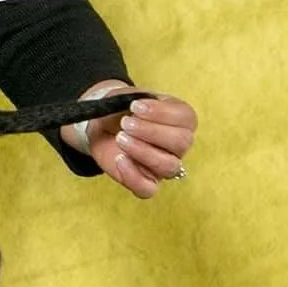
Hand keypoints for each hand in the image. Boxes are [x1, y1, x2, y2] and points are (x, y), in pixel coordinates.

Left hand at [72, 85, 197, 198]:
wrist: (101, 125)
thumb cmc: (119, 110)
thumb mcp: (124, 97)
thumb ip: (133, 101)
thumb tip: (136, 109)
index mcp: (178, 119)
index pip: (187, 118)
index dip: (162, 112)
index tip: (136, 106)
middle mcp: (177, 144)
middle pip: (182, 142)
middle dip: (151, 131)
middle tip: (126, 123)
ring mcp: (164, 165)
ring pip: (169, 166)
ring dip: (143, 151)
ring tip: (120, 138)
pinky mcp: (145, 181)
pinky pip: (148, 189)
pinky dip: (133, 176)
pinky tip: (119, 160)